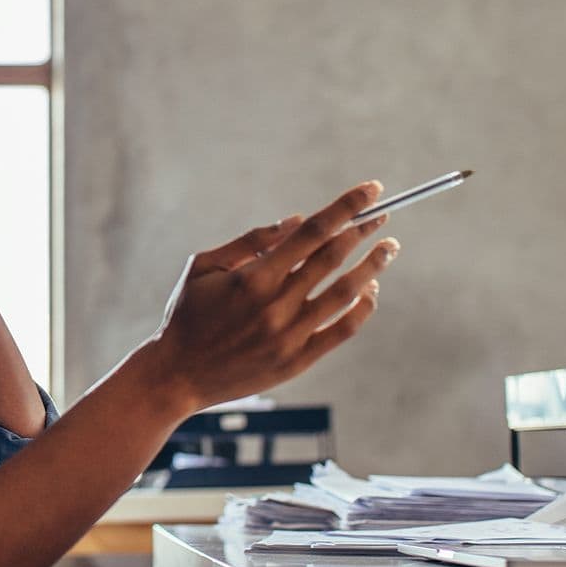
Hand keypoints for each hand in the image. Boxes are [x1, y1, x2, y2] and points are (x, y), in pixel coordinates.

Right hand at [146, 182, 399, 413]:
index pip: (312, 231)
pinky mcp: (297, 360)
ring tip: (388, 248)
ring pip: (346, 293)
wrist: (177, 376)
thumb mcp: (205, 266)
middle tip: (382, 216)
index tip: (370, 189)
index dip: (346, 206)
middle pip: (334, 257)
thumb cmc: (187, 315)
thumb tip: (296, 221)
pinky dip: (363, 307)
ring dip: (372, 266)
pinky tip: (370, 290)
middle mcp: (276, 304)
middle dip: (363, 230)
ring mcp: (289, 335)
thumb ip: (252, 241)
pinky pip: (343, 330)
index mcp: (253, 276)